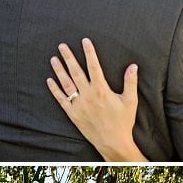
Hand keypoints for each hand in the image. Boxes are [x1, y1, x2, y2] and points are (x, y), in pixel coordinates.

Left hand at [47, 38, 144, 160]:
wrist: (112, 142)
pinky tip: (49, 80)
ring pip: (66, 84)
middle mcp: (88, 96)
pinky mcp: (73, 114)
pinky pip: (61, 100)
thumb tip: (133, 65)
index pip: (94, 66)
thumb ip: (130, 82)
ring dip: (59, 71)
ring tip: (53, 59)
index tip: (85, 41)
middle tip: (62, 46)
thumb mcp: (130, 101)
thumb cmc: (122, 121)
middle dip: (69, 57)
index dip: (89, 52)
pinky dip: (55, 90)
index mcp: (102, 90)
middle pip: (76, 72)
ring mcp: (79, 105)